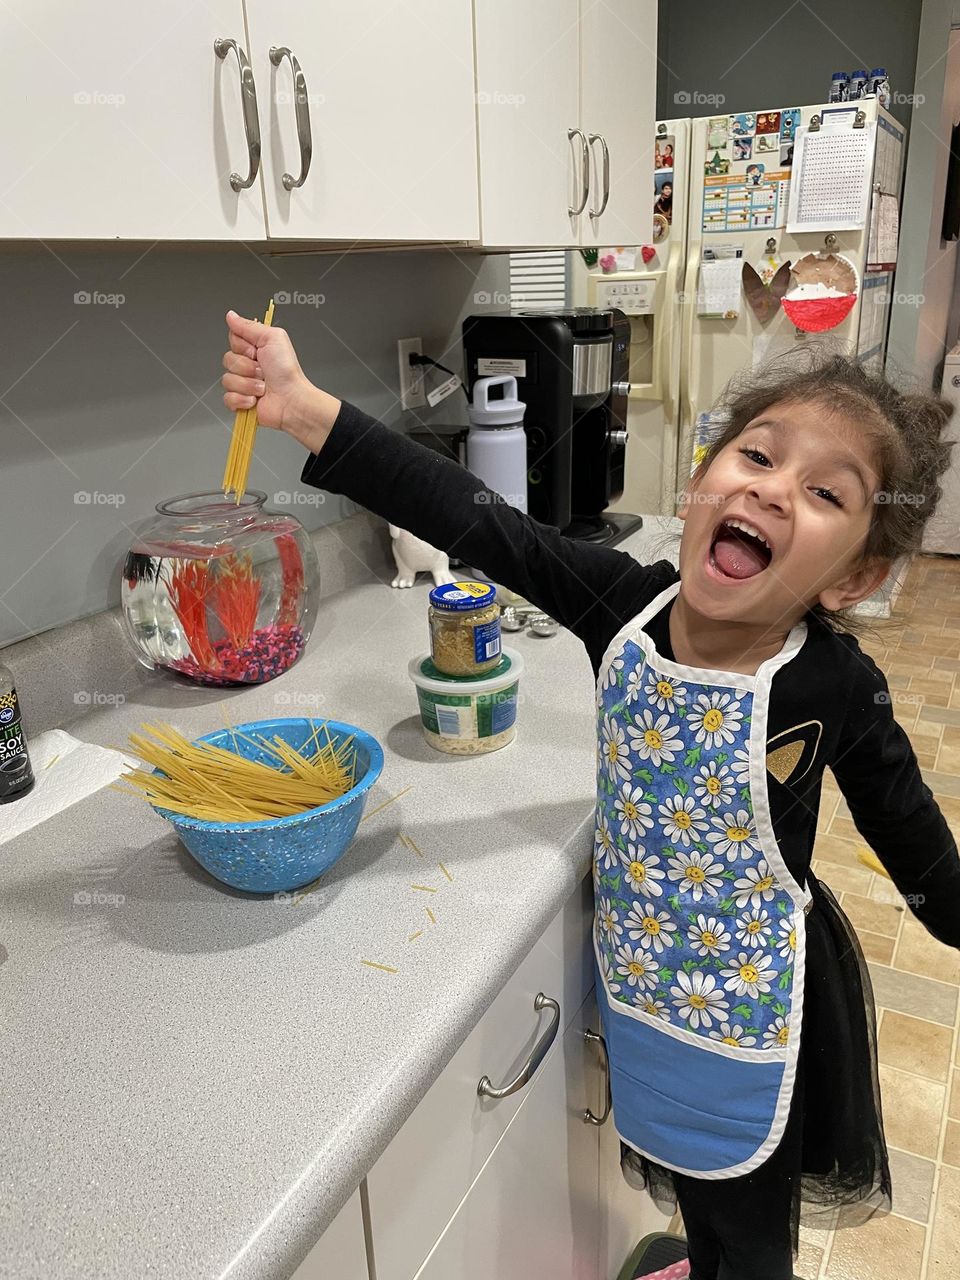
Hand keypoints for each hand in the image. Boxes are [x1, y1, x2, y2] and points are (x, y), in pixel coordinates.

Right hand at [221, 310, 340, 454]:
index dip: (242, 346)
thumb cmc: (287, 371)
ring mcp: (244, 384)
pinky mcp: (241, 402)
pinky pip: (228, 398)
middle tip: (263, 371)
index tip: (256, 351)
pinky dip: (242, 399)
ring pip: (227, 379)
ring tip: (263, 387)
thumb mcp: (272, 338)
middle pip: (228, 359)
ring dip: (248, 384)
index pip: (233, 340)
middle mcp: (248, 365)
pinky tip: (255, 399)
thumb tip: (231, 315)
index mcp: (255, 349)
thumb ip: (249, 326)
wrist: (291, 400)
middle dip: (246, 367)